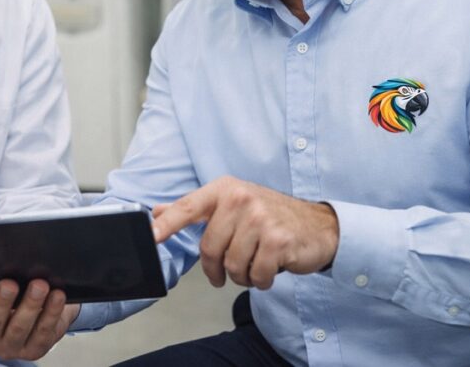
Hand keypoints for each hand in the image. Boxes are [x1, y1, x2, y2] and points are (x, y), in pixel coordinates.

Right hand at [0, 279, 78, 360]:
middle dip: (1, 302)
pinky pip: (43, 332)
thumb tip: (1, 247)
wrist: (34, 316)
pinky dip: (51, 312)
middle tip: (9, 284)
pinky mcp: (34, 350)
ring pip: (19, 328)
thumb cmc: (10, 296)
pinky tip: (57, 295)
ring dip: (30, 305)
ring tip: (39, 285)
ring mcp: (11, 346)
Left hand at [152, 176, 338, 289]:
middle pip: (209, 248)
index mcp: (225, 189)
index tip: (150, 237)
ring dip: (242, 275)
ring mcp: (261, 218)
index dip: (166, 224)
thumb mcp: (230, 205)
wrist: (319, 226)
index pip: (188, 208)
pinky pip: (256, 275)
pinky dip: (261, 280)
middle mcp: (241, 199)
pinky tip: (270, 269)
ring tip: (254, 264)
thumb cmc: (270, 217)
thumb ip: (194, 210)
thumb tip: (157, 211)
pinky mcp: (279, 240)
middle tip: (226, 273)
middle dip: (216, 269)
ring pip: (232, 265)